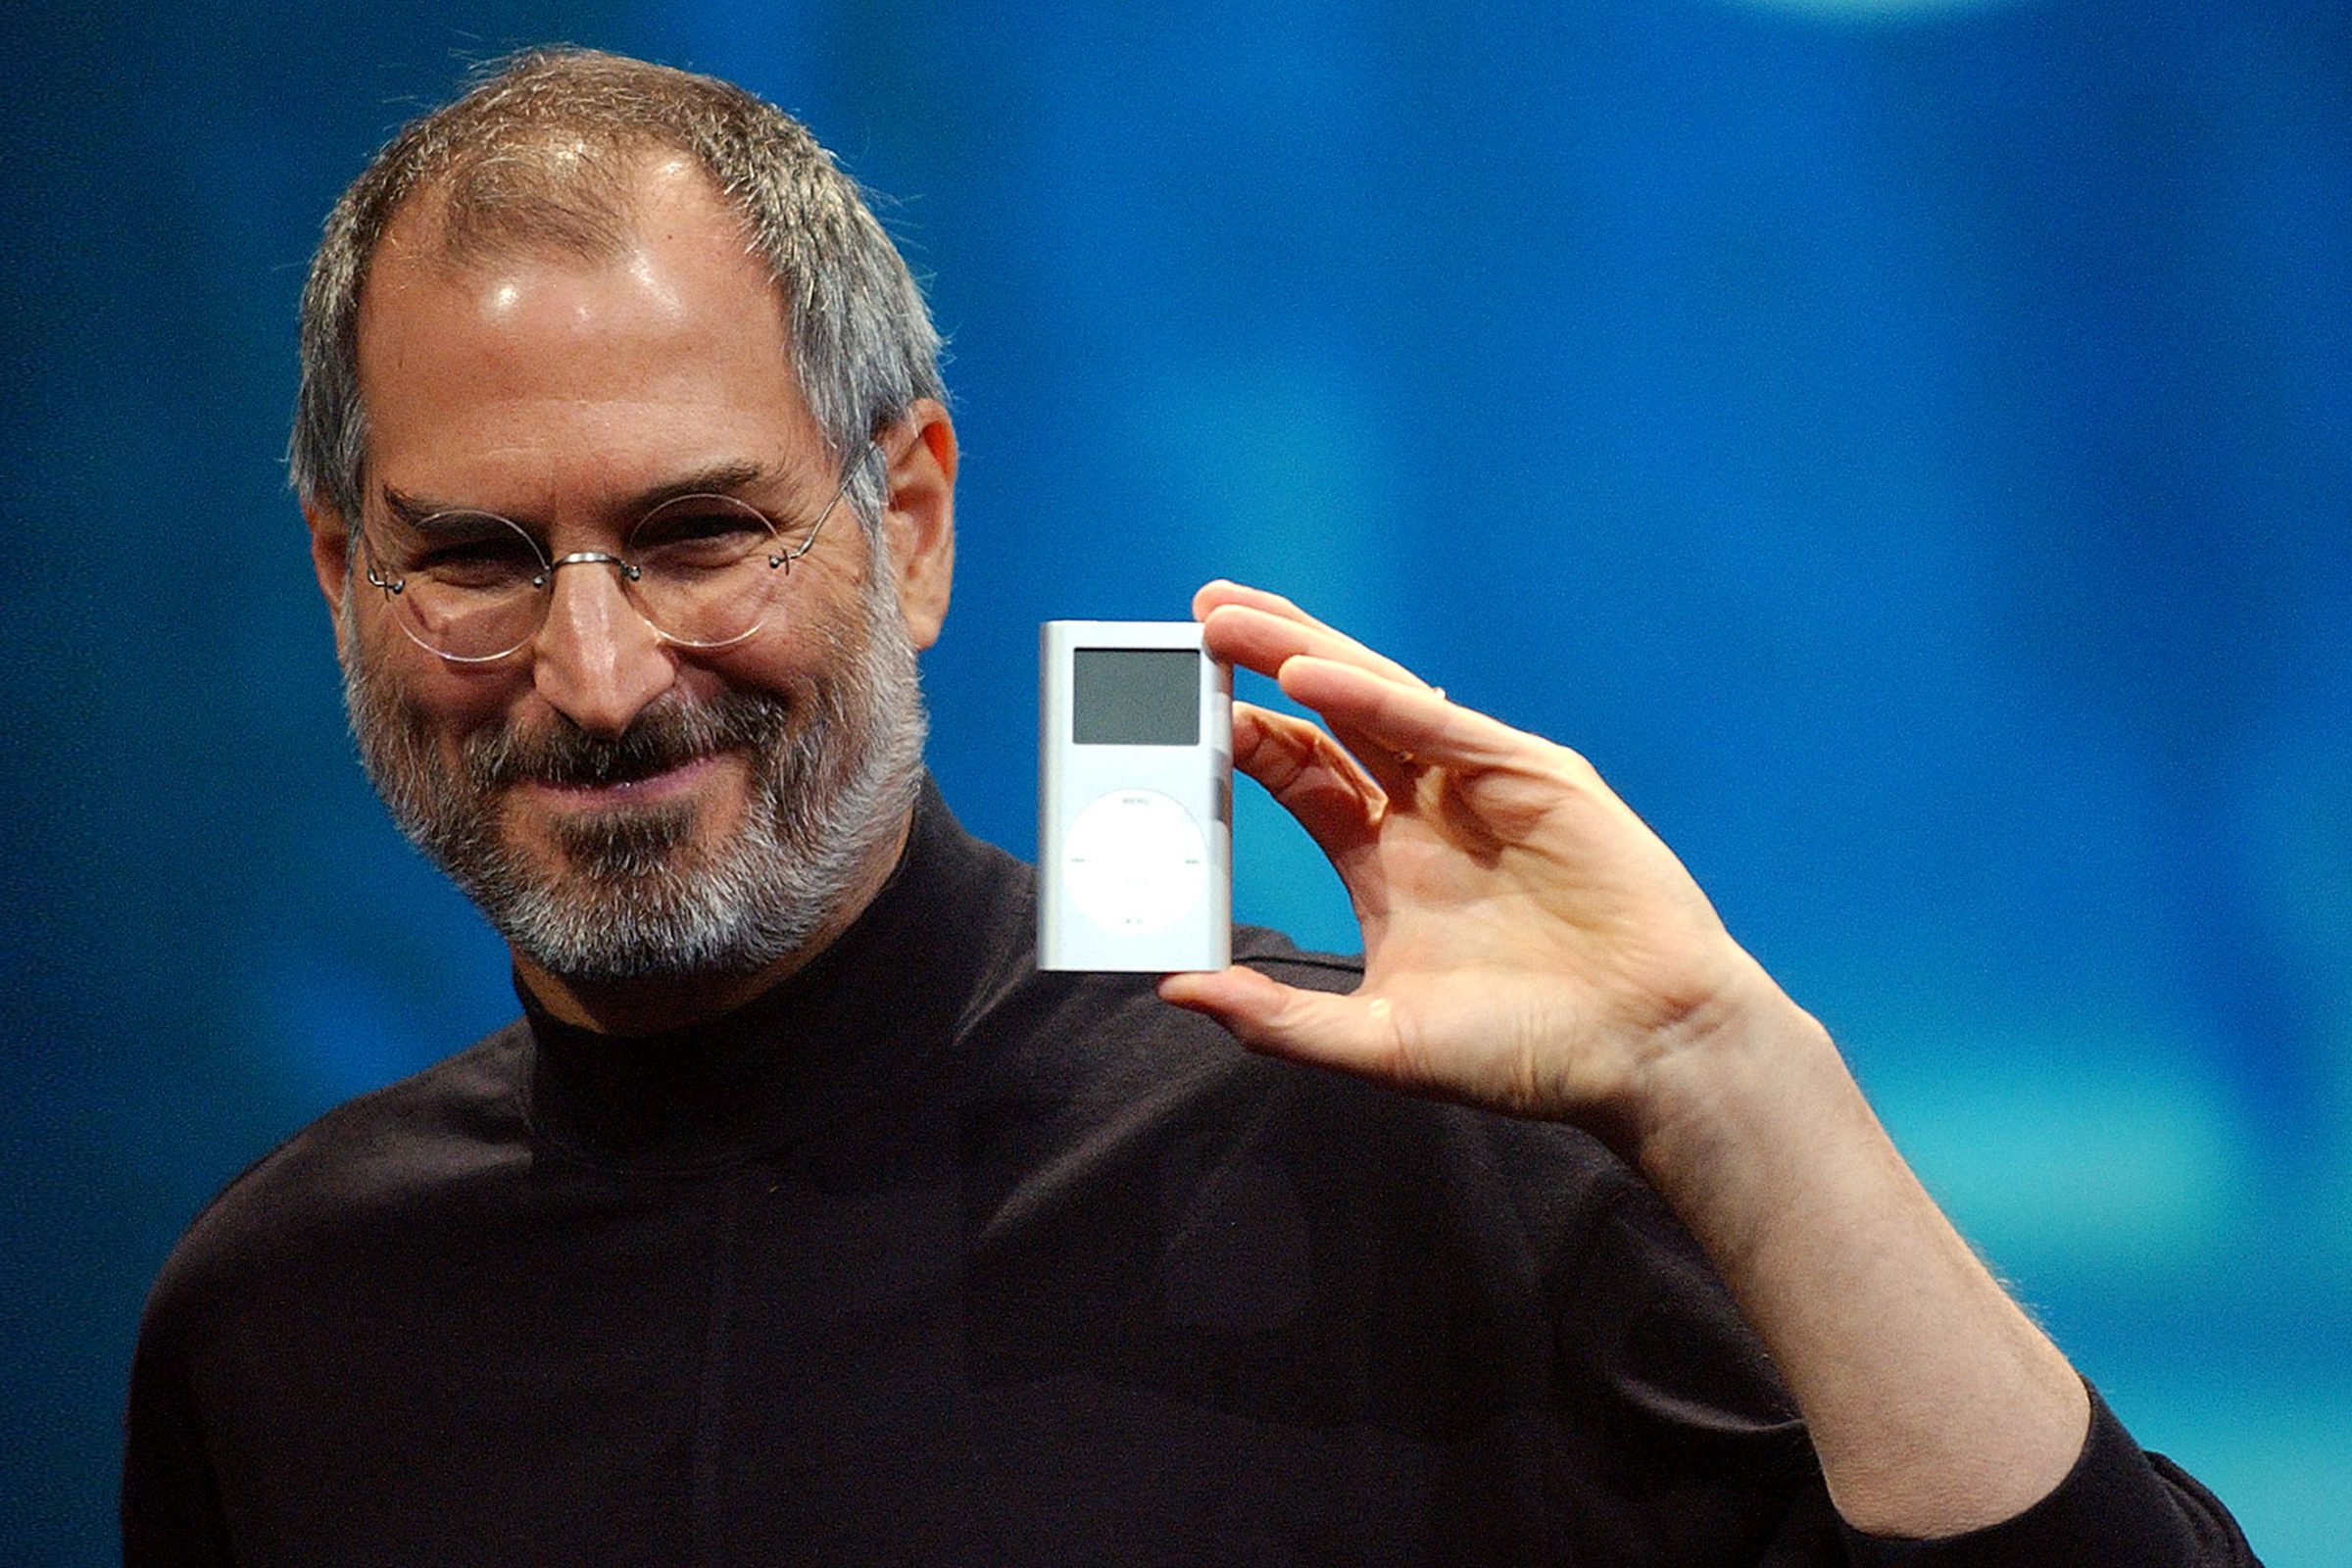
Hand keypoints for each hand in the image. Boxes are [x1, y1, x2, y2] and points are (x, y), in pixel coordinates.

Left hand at [1160, 581, 1803, 1146]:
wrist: (1644, 1054)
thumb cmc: (1525, 1053)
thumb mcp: (1378, 1043)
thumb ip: (1277, 1020)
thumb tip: (1175, 988)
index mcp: (1384, 861)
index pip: (1298, 776)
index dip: (1238, 740)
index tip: (1170, 714)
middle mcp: (1425, 811)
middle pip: (1327, 715)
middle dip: (1260, 663)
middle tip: (1193, 619)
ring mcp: (1479, 785)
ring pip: (1375, 697)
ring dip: (1299, 650)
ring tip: (1224, 616)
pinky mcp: (1532, 776)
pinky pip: (1439, 727)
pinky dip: (1372, 696)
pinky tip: (1307, 671)